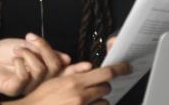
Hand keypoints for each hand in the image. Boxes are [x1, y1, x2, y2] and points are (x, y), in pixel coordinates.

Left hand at [0, 34, 70, 96]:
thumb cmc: (6, 53)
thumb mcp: (29, 47)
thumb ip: (47, 53)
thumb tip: (67, 59)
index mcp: (45, 71)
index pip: (64, 73)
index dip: (77, 71)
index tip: (88, 65)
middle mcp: (39, 82)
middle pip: (55, 68)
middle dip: (45, 49)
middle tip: (31, 40)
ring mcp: (28, 88)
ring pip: (40, 70)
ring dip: (28, 54)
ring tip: (18, 50)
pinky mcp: (15, 90)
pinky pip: (25, 76)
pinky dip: (20, 62)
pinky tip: (14, 60)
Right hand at [8, 61, 131, 104]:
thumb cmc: (41, 97)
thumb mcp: (56, 80)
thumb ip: (75, 73)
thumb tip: (90, 68)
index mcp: (74, 82)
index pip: (105, 73)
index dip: (120, 69)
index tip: (127, 67)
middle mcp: (81, 96)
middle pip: (106, 88)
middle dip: (102, 86)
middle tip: (93, 87)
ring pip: (104, 103)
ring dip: (99, 101)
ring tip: (85, 100)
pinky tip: (86, 104)